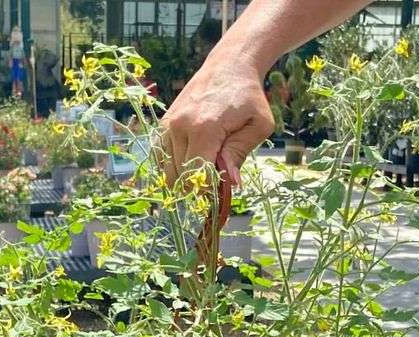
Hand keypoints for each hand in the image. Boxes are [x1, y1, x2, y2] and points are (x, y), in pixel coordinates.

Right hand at [160, 56, 273, 185]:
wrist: (230, 65)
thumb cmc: (249, 97)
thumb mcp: (258, 125)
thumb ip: (241, 153)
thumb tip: (231, 183)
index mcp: (205, 128)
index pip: (197, 175)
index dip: (207, 189)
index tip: (219, 189)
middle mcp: (180, 126)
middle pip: (180, 177)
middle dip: (196, 186)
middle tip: (214, 178)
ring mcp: (168, 125)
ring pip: (167, 171)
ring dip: (184, 178)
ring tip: (203, 167)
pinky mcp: (163, 124)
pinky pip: (160, 158)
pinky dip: (172, 166)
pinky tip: (189, 162)